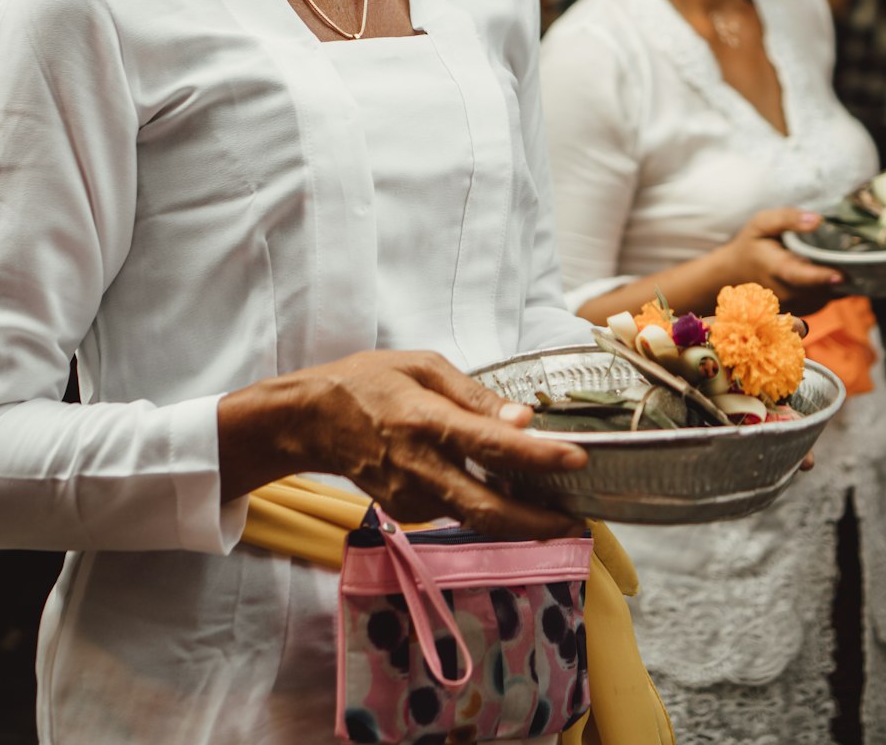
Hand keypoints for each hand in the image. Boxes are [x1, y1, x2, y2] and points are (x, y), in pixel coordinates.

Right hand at [275, 349, 588, 539]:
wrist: (311, 421)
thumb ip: (475, 396)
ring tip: (549, 499)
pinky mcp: (407, 512)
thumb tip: (525, 420)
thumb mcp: (423, 367)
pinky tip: (496, 485)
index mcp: (426, 422)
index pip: (493, 446)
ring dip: (517, 515)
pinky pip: (456, 510)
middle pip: (490, 511)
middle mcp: (421, 468)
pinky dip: (484, 502)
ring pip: (476, 517)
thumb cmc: (369, 383)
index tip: (578, 459)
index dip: (539, 457)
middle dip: (540, 523)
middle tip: (578, 518)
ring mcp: (412, 498)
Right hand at [715, 208, 842, 314]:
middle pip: (821, 286)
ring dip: (833, 280)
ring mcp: (794, 306)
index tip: (840, 275)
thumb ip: (787, 218)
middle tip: (843, 253)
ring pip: (826, 294)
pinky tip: (820, 272)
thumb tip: (817, 220)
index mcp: (775, 268)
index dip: (820, 277)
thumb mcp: (762, 223)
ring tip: (827, 261)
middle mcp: (785, 293)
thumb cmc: (752, 244)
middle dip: (836, 272)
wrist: (735, 273)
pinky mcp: (802, 311)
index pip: (799, 277)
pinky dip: (828, 287)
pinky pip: (825, 299)